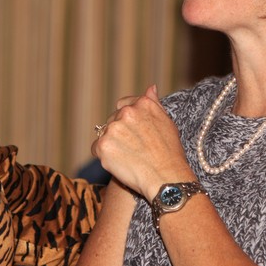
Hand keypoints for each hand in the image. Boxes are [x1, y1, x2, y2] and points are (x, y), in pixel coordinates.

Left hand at [92, 85, 195, 199]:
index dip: (126, 120)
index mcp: (142, 104)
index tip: (132, 133)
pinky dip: (103, 156)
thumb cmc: (170, 153)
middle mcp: (127, 112)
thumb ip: (154, 103)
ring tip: (128, 158)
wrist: (166, 178)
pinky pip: (96, 148)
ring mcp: (114, 128)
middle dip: (118, 133)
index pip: (123, 104)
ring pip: (103, 133)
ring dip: (111, 143)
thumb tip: (150, 88)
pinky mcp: (103, 145)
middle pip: (112, 120)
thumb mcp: (167, 122)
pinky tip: (119, 163)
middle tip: (133, 150)